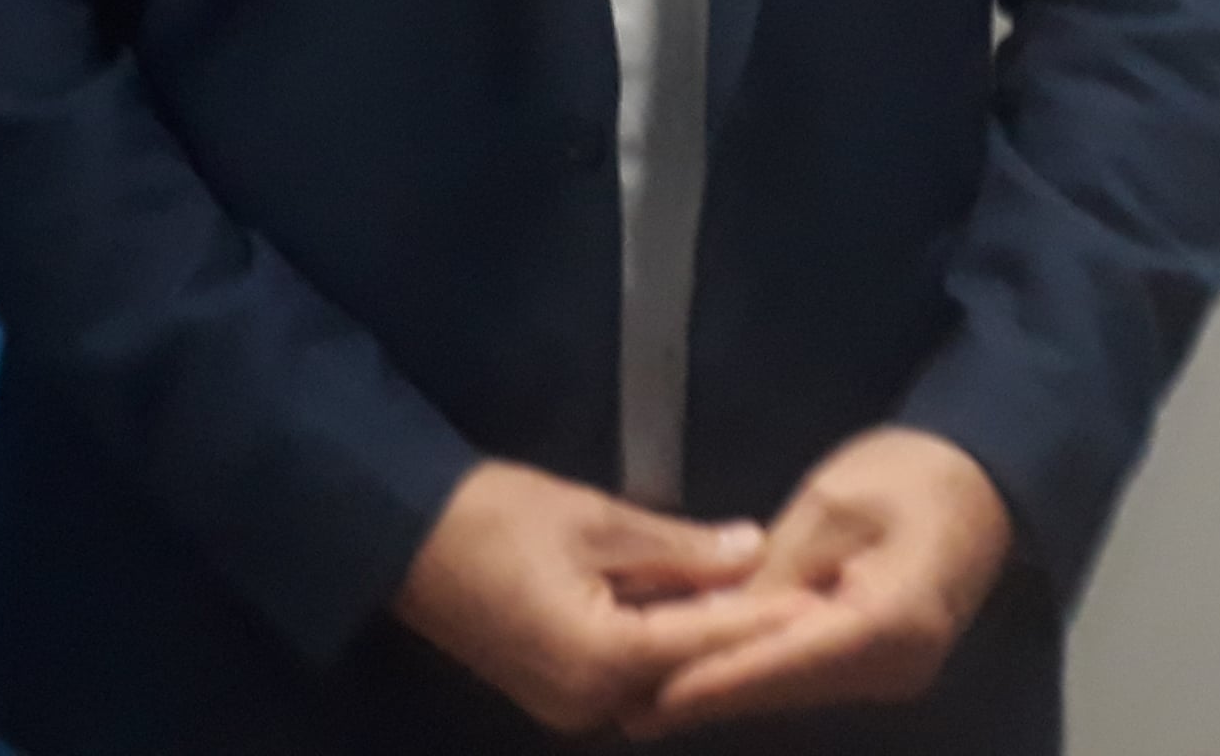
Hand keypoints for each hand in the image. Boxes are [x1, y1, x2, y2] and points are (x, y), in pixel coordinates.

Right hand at [389, 460, 769, 736]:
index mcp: (601, 659)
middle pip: (686, 672)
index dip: (765, 620)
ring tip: (755, 602)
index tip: (820, 603)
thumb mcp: (592, 518)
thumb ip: (678, 547)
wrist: (398, 530)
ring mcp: (568, 706)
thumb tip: (752, 552)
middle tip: (797, 601)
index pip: (706, 642)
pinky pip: (625, 675)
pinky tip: (690, 610)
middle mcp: (589, 702)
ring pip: (658, 678)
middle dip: (738, 636)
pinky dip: (660, 645)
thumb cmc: (493, 514)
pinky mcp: (552, 694)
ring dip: (700, 642)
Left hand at [626, 427, 1012, 735]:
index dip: (718, 681)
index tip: (656, 698)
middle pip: (786, 687)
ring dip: (725, 691)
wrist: (976, 485)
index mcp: (890, 621)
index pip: (787, 662)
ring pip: (792, 688)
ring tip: (648, 701)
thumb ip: (777, 567)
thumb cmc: (907, 476)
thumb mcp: (832, 506)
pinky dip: (754, 675)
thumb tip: (718, 619)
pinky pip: (806, 675)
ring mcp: (890, 672)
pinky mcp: (877, 664)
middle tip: (629, 710)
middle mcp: (894, 666)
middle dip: (708, 696)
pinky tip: (702, 676)